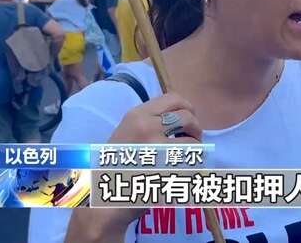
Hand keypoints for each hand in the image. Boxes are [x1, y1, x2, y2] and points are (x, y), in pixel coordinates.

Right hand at [68, 94, 202, 239]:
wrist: (104, 201)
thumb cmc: (116, 169)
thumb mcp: (126, 134)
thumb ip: (149, 121)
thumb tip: (182, 115)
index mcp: (136, 116)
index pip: (173, 98)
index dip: (187, 108)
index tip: (187, 120)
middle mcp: (146, 127)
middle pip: (188, 116)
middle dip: (195, 128)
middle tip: (193, 139)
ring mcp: (156, 147)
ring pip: (193, 140)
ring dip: (196, 148)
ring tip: (188, 156)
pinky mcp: (166, 169)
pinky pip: (191, 163)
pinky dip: (193, 168)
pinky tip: (183, 172)